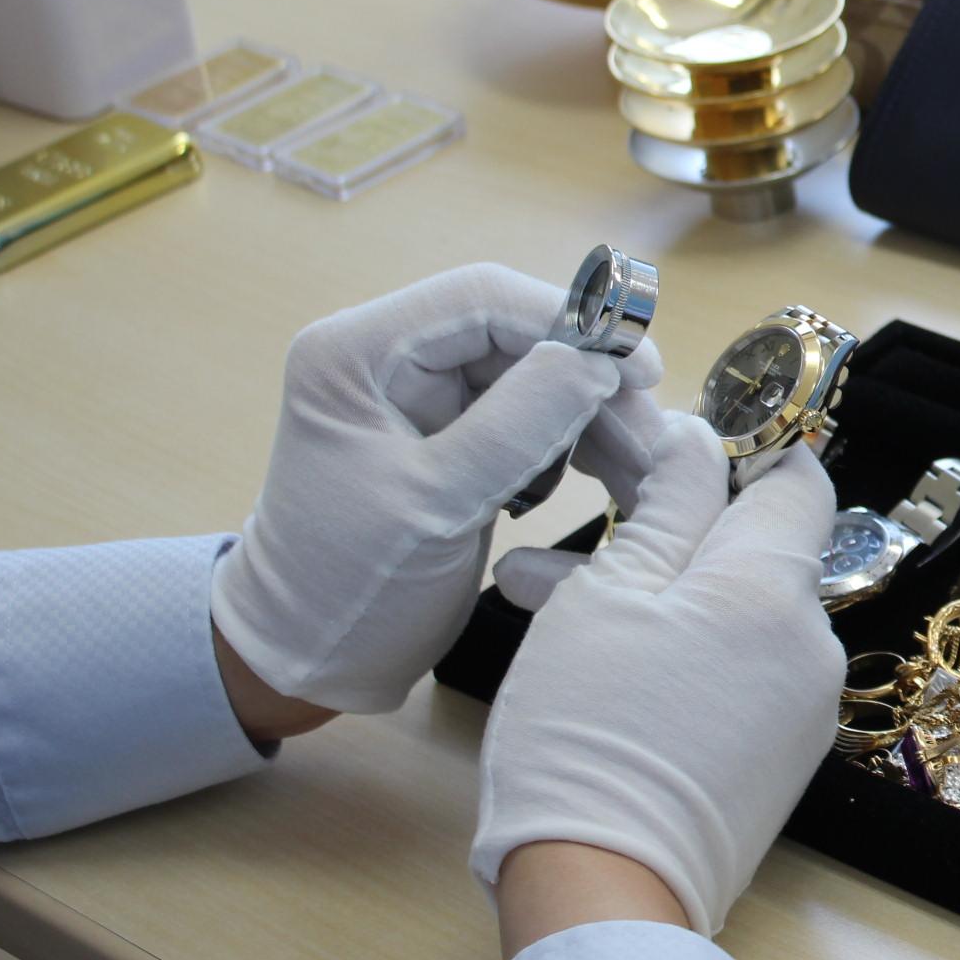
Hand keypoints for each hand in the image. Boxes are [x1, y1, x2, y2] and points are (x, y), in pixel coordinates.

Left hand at [210, 263, 665, 714]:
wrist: (307, 659)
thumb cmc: (345, 589)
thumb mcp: (433, 507)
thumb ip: (516, 428)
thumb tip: (599, 362)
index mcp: (357, 355)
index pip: (481, 300)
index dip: (570, 322)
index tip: (641, 369)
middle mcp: (389, 359)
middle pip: (519, 337)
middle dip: (591, 382)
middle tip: (652, 435)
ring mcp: (423, 398)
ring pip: (536, 378)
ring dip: (594, 418)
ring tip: (645, 467)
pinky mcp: (453, 438)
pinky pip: (532, 418)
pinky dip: (576, 445)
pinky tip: (612, 477)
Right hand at [471, 413, 843, 936]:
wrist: (606, 894)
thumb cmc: (591, 735)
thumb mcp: (610, 593)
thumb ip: (668, 504)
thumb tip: (698, 441)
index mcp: (777, 589)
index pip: (796, 482)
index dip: (742, 453)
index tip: (677, 449)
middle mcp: (812, 644)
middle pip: (756, 551)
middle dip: (671, 529)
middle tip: (581, 518)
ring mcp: (802, 708)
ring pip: (733, 615)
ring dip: (656, 594)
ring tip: (542, 591)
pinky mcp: (778, 758)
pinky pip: (737, 674)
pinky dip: (679, 653)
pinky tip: (594, 658)